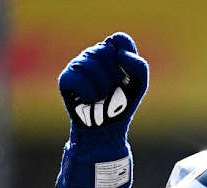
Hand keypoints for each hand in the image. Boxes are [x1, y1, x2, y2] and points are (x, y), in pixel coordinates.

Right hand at [56, 32, 148, 187]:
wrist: (107, 129)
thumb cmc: (123, 105)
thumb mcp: (139, 84)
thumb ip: (139, 64)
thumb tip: (120, 53)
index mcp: (112, 54)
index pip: (119, 39)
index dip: (125, 55)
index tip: (127, 73)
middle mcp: (94, 56)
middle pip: (105, 51)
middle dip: (114, 75)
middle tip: (113, 90)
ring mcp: (79, 66)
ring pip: (90, 62)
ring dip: (102, 85)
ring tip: (101, 96)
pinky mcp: (66, 79)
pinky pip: (77, 77)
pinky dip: (88, 91)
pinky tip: (90, 99)